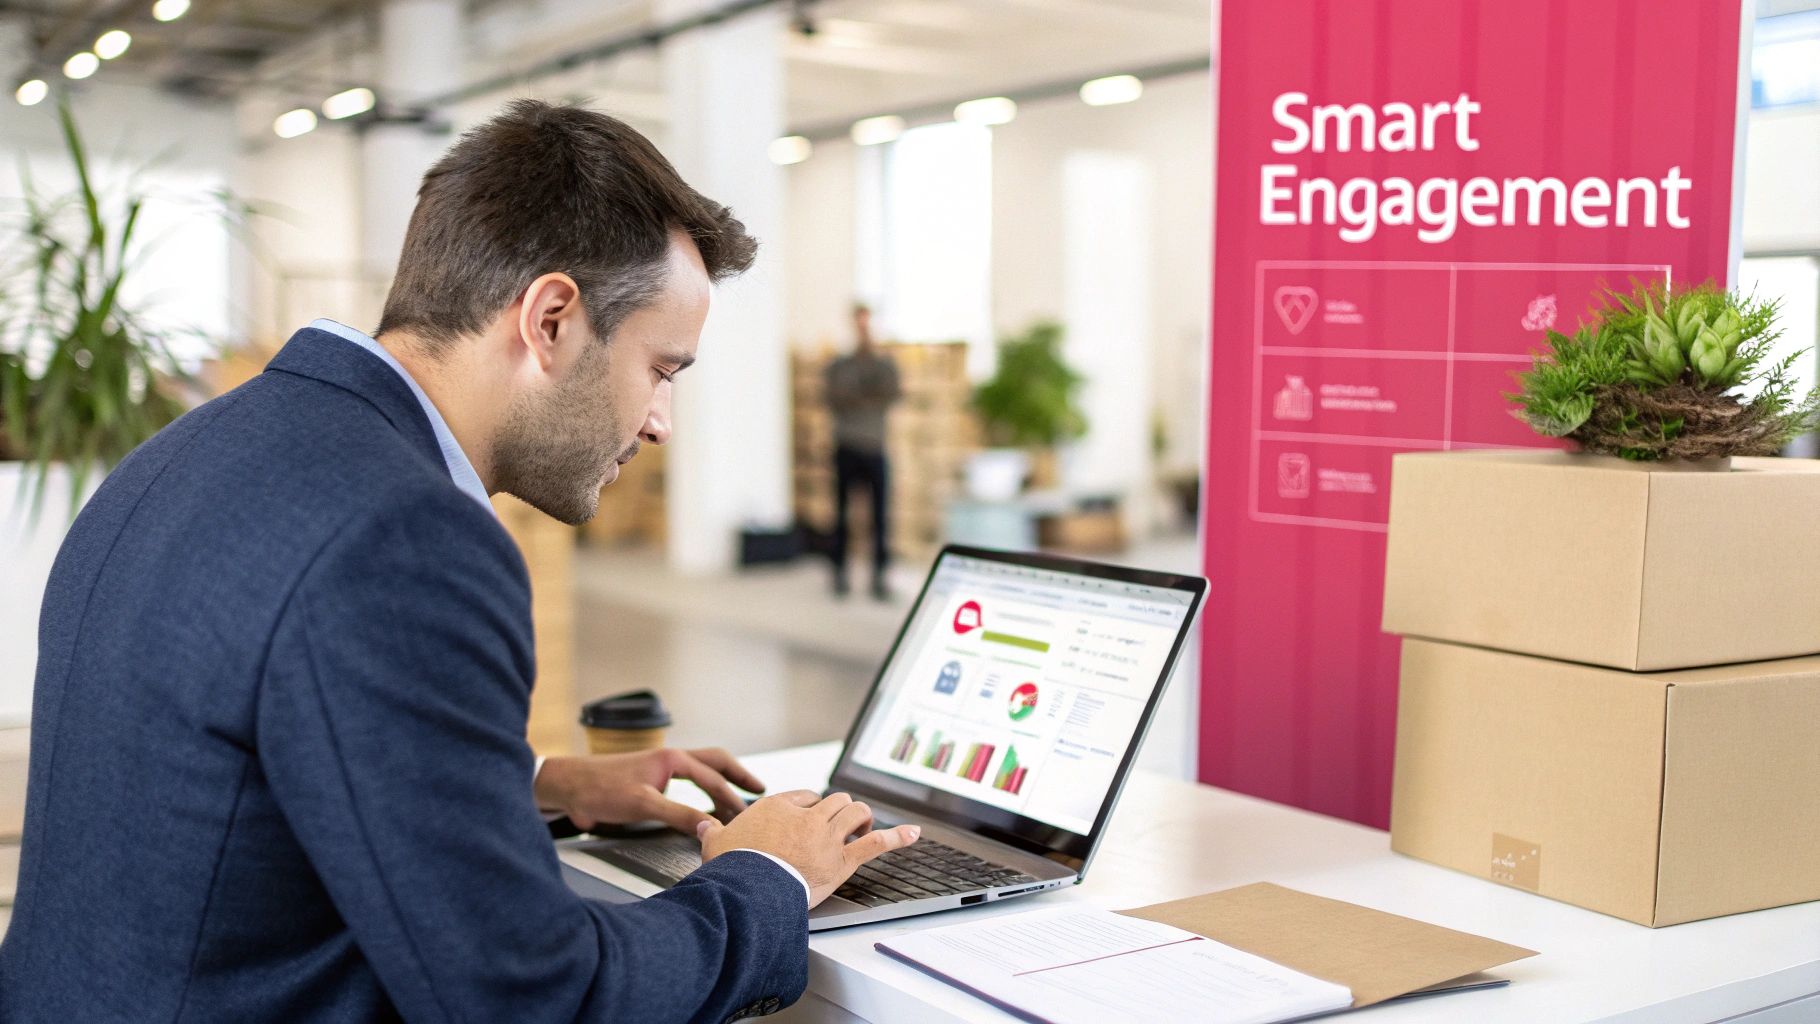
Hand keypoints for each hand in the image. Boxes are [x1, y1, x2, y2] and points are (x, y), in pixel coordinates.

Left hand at [534, 748, 764, 832]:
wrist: (566, 787)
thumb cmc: (599, 790)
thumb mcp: (642, 805)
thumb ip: (678, 815)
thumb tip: (711, 826)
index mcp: (672, 758)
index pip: (713, 778)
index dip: (733, 798)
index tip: (750, 815)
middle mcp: (670, 758)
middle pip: (715, 761)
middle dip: (738, 774)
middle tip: (759, 790)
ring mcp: (660, 768)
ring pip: (702, 768)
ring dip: (722, 780)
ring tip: (738, 796)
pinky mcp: (649, 780)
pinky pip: (686, 780)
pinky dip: (703, 789)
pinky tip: (703, 803)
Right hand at [697, 791, 920, 906]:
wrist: (748, 891)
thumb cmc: (732, 868)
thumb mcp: (715, 844)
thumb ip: (712, 832)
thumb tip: (701, 825)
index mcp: (778, 807)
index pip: (803, 795)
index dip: (808, 806)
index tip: (807, 817)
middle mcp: (806, 816)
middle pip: (833, 800)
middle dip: (839, 810)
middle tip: (838, 823)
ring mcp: (827, 837)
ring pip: (854, 813)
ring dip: (860, 818)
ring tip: (861, 826)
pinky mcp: (842, 860)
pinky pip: (875, 843)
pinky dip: (896, 837)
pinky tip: (913, 833)